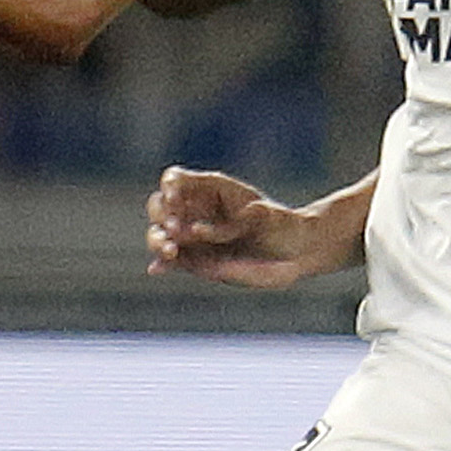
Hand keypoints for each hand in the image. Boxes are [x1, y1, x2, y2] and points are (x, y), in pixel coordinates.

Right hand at [145, 166, 343, 288]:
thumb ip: (244, 220)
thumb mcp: (268, 217)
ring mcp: (193, 236)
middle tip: (174, 230)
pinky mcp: (195, 261)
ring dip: (156, 240)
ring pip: (159, 233)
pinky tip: (156, 270)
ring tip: (170, 251)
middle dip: (161, 215)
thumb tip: (209, 227)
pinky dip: (161, 265)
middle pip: (160, 204)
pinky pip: (171, 262)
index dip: (170, 186)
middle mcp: (197, 211)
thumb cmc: (283, 226)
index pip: (176, 179)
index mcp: (211, 190)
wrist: (294, 252)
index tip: (175, 200)